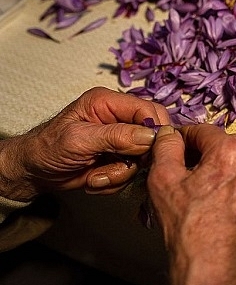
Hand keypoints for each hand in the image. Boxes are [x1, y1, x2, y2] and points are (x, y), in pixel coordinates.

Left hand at [0, 87, 169, 200]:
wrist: (33, 172)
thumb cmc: (46, 149)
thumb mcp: (79, 140)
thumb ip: (116, 136)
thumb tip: (149, 136)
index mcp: (108, 103)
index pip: (148, 110)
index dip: (154, 131)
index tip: (147, 152)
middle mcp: (118, 118)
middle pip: (151, 135)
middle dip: (136, 157)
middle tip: (119, 167)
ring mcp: (120, 140)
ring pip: (142, 158)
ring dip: (120, 173)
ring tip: (96, 175)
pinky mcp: (119, 158)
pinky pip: (132, 172)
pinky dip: (115, 181)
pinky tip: (95, 178)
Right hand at [148, 125, 235, 284]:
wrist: (214, 263)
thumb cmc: (190, 225)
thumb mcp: (164, 178)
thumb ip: (166, 147)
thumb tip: (169, 134)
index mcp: (232, 150)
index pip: (202, 129)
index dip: (181, 136)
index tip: (169, 145)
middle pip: (219, 144)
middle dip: (197, 153)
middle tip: (177, 168)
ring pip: (231, 162)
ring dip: (212, 167)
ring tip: (191, 187)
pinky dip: (226, 184)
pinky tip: (208, 201)